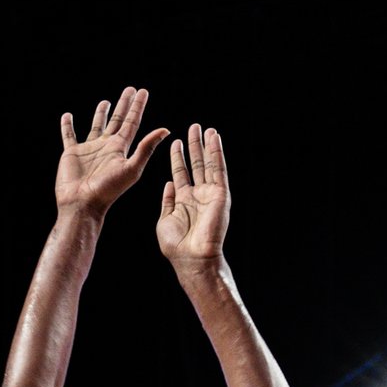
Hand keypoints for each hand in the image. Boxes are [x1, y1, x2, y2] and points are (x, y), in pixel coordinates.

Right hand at [55, 88, 162, 220]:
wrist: (82, 204)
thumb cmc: (108, 190)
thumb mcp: (131, 169)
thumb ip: (146, 148)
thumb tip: (166, 130)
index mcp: (120, 149)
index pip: (132, 123)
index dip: (138, 107)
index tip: (143, 92)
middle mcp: (106, 147)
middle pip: (118, 120)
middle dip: (124, 105)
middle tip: (130, 89)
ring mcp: (89, 149)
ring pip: (96, 126)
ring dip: (101, 114)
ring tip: (105, 102)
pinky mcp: (72, 153)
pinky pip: (69, 135)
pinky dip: (67, 125)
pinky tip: (67, 116)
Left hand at [156, 122, 230, 266]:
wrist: (192, 259)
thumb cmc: (177, 246)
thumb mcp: (165, 219)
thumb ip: (167, 201)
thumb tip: (169, 183)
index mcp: (184, 201)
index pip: (182, 172)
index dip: (179, 157)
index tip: (175, 141)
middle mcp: (198, 195)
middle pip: (197, 164)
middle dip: (194, 146)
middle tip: (193, 127)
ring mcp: (210, 194)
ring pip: (209, 164)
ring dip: (206, 146)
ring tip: (204, 128)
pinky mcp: (221, 194)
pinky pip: (219, 170)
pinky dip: (217, 153)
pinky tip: (215, 139)